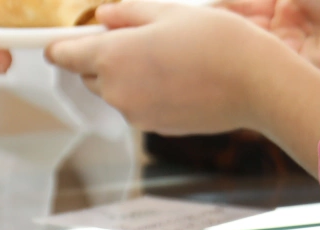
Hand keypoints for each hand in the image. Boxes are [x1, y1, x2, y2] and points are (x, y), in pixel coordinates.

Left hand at [48, 2, 319, 165]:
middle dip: (105, 59)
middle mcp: (117, 92)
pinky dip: (153, 94)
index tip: (62, 42)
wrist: (259, 84)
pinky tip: (183, 78)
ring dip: (131, 77)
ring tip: (169, 58)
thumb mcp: (167, 12)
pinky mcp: (160, 128)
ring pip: (119, 92)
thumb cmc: (217, 41)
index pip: (62, 54)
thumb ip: (127, 15)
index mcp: (111, 58)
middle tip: (139, 39)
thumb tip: (104, 18)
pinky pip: (143, 107)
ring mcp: (139, 115)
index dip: (60, 45)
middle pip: (91, 75)